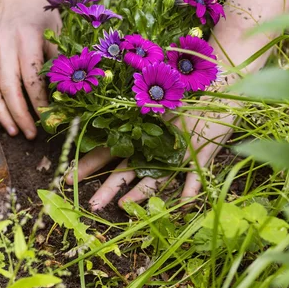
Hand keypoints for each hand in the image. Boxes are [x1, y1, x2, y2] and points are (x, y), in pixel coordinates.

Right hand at [0, 0, 60, 139]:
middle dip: (20, 114)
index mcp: (27, 37)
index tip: (50, 118)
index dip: (39, 101)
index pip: (31, 77)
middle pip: (8, 87)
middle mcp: (5, 44)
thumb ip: (62, 58)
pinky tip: (3, 118)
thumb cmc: (41, 12)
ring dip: (2, 114)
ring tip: (14, 132)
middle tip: (32, 134)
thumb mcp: (58, 29)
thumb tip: (72, 91)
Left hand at [65, 93, 238, 210]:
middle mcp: (155, 142)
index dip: (88, 164)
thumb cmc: (184, 90)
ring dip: (141, 193)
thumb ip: (137, 116)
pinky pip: (196, 174)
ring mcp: (179, 148)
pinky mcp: (202, 152)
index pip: (109, 150)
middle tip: (91, 204)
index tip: (67, 177)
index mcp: (140, 131)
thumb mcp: (157, 103)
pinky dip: (190, 188)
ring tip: (124, 208)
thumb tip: (105, 125)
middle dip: (108, 187)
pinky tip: (181, 204)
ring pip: (156, 175)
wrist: (221, 80)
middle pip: (127, 167)